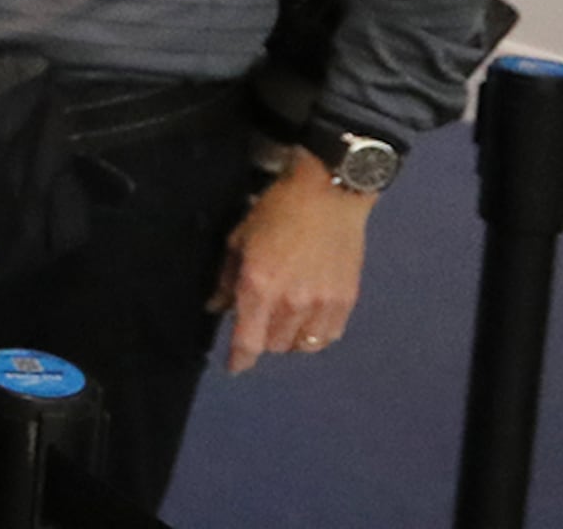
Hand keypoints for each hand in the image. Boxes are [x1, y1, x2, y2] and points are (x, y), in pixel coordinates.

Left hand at [212, 159, 373, 371]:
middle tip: (258, 320)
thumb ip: (226, 278)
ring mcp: (322, 304)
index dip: (239, 360)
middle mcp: (291, 302)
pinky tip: (308, 321)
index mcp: (259, 286)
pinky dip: (315, 335)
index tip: (234, 367)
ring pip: (301, 345)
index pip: (248, 341)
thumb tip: (216, 308)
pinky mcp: (346, 301)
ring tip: (283, 321)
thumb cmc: (276, 210)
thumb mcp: (239, 239)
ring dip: (288, 339)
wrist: (329, 194)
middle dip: (261, 338)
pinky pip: (328, 336)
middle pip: (273, 345)